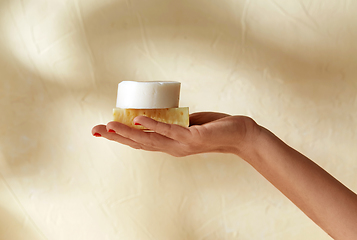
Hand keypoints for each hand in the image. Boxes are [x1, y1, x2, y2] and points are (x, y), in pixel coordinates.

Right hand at [91, 112, 259, 156]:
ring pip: (150, 139)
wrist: (240, 135)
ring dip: (128, 132)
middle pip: (139, 143)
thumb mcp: (188, 125)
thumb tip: (158, 113)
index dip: (120, 137)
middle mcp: (172, 148)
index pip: (140, 142)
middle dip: (116, 137)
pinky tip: (139, 119)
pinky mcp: (193, 138)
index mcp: (169, 144)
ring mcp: (181, 145)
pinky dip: (154, 125)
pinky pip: (170, 131)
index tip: (101, 131)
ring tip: (109, 125)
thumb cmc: (213, 128)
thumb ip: (173, 122)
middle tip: (94, 130)